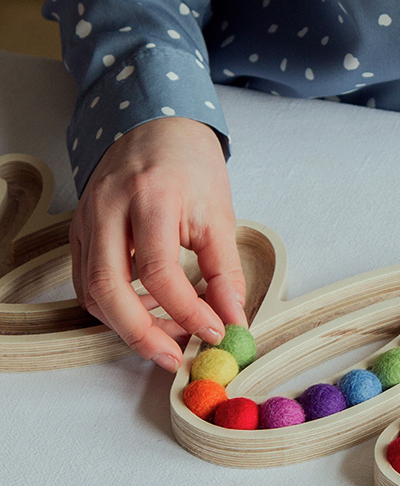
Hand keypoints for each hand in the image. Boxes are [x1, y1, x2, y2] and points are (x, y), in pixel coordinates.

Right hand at [69, 117, 246, 370]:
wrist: (154, 128)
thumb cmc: (190, 166)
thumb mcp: (219, 215)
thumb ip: (224, 271)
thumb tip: (233, 319)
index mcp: (150, 199)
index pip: (159, 273)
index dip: (187, 311)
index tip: (216, 332)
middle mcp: (108, 210)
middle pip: (109, 289)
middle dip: (143, 334)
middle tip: (176, 358)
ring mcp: (86, 221)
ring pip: (93, 292)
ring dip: (128, 326)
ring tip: (170, 338)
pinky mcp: (80, 232)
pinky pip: (87, 282)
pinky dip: (114, 308)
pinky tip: (147, 313)